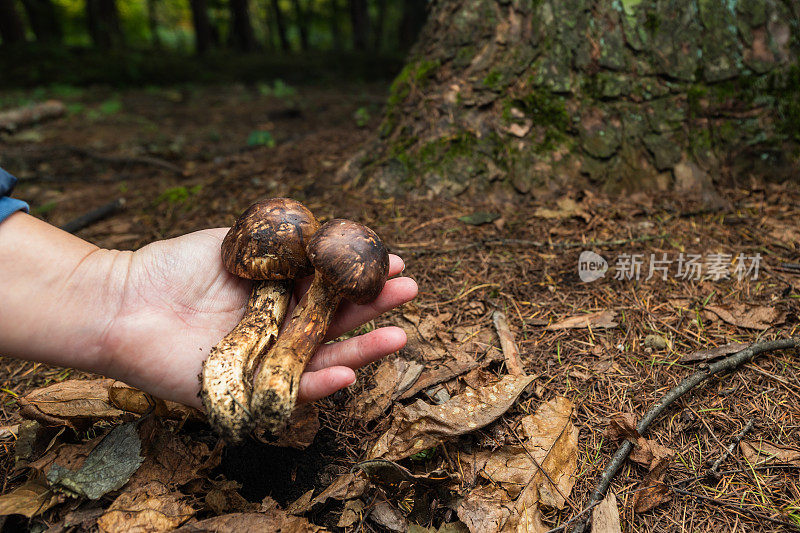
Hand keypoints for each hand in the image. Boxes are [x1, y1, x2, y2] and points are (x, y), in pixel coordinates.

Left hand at [102, 228, 416, 408]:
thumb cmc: (172, 267)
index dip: (362, 276)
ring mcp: (266, 358)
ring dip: (363, 350)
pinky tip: (349, 371)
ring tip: (399, 335)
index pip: (331, 287)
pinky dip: (320, 384)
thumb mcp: (233, 242)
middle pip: (336, 321)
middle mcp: (278, 326)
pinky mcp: (246, 390)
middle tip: (409, 290)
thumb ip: (276, 244)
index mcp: (278, 293)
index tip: (393, 261)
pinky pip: (290, 391)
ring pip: (323, 358)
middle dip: (374, 307)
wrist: (123, 302)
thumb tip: (322, 236)